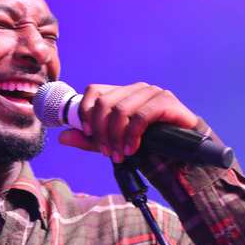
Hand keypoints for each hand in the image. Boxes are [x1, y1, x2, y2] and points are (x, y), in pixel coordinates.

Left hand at [57, 82, 197, 162]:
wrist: (183, 153)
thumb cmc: (149, 145)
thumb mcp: (114, 143)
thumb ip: (90, 140)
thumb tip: (62, 137)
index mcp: (122, 93)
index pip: (95, 90)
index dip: (86, 111)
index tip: (87, 134)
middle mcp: (136, 89)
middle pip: (105, 103)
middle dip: (101, 131)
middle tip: (107, 153)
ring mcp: (152, 93)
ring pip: (121, 110)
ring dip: (116, 137)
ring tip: (120, 155)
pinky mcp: (166, 102)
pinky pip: (141, 116)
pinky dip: (133, 135)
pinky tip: (133, 149)